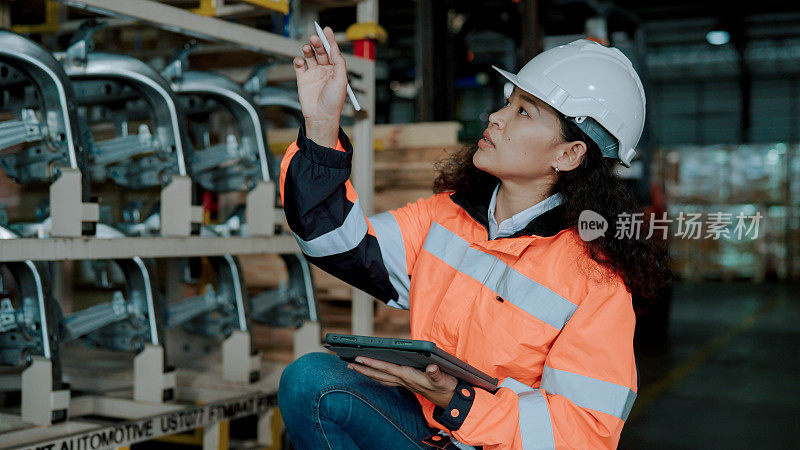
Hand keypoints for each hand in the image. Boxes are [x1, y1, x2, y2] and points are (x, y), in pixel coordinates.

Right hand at [293, 27, 346, 147]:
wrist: (321, 117)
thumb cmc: (334, 102)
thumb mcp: (341, 80)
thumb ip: (339, 62)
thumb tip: (334, 48)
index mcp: (336, 70)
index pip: (333, 51)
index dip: (330, 40)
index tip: (326, 30)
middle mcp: (325, 71)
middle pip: (321, 51)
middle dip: (318, 43)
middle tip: (315, 37)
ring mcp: (313, 74)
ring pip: (310, 56)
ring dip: (308, 50)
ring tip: (307, 47)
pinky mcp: (302, 79)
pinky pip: (299, 66)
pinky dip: (298, 60)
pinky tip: (300, 61)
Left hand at [347, 357, 457, 408]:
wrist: (450, 399)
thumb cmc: (447, 387)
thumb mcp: (445, 379)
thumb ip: (437, 374)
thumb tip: (432, 367)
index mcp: (410, 377)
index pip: (387, 368)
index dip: (373, 363)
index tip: (359, 358)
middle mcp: (404, 380)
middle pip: (379, 374)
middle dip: (363, 369)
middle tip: (348, 363)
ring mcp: (404, 383)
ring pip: (381, 377)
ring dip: (367, 372)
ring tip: (354, 366)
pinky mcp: (406, 383)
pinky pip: (387, 379)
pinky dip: (377, 375)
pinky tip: (372, 372)